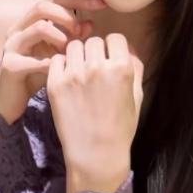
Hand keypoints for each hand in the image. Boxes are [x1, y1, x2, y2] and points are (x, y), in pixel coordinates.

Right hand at [0, 0, 109, 122]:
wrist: (10, 100)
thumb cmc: (36, 73)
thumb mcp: (57, 53)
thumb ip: (72, 37)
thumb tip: (90, 23)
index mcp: (30, 22)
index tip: (101, 3)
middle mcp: (19, 28)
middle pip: (43, 6)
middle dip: (67, 16)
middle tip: (79, 31)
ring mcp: (12, 46)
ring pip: (38, 27)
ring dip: (60, 36)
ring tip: (69, 51)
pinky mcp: (10, 65)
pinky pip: (33, 59)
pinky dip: (51, 63)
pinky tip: (61, 69)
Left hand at [46, 34, 143, 192]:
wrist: (96, 154)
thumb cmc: (120, 127)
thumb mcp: (137, 96)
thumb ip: (135, 67)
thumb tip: (128, 48)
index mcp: (121, 68)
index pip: (115, 38)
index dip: (114, 47)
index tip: (111, 58)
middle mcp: (97, 67)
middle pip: (94, 41)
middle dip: (96, 51)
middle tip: (95, 68)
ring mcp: (74, 74)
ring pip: (74, 46)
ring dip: (78, 55)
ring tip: (80, 72)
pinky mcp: (55, 84)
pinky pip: (56, 60)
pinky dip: (62, 65)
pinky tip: (68, 78)